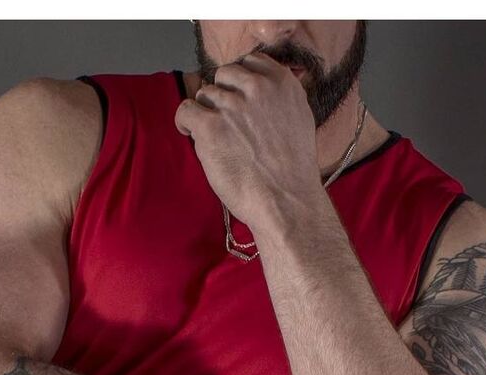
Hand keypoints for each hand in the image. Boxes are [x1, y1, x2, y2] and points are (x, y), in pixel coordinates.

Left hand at [174, 52, 321, 231]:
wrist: (286, 202)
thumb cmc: (293, 173)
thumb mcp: (300, 121)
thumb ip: (279, 100)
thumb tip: (259, 93)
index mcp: (282, 83)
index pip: (250, 62)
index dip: (239, 83)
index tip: (238, 100)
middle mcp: (258, 88)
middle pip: (224, 76)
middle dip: (223, 97)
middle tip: (228, 125)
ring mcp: (233, 106)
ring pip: (205, 94)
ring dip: (207, 114)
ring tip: (217, 140)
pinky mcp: (211, 126)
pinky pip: (186, 110)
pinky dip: (185, 123)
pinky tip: (193, 136)